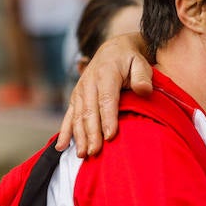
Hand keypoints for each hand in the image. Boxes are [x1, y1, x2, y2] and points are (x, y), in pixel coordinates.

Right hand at [56, 32, 152, 155]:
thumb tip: (144, 90)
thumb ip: (142, 76)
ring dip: (79, 136)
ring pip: (78, 116)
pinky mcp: (76, 98)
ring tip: (83, 155)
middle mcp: (89, 82)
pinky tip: (61, 147)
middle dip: (92, 133)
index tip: (110, 136)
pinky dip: (64, 132)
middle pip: (89, 111)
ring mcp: (80, 91)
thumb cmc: (131, 60)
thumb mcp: (141, 63)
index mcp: (106, 73)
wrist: (114, 50)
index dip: (107, 118)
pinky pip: (69, 116)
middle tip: (96, 152)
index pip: (106, 99)